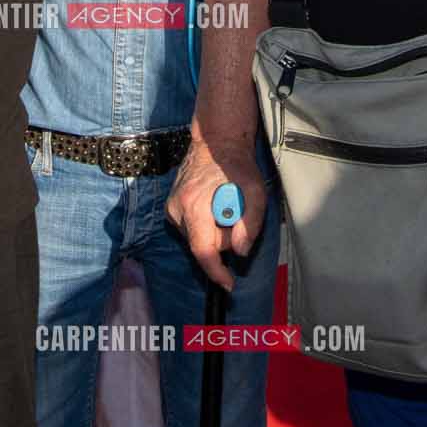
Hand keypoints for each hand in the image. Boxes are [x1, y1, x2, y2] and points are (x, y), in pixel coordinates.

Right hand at [167, 139, 268, 290]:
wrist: (216, 142)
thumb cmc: (238, 166)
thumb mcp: (256, 192)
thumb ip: (251, 224)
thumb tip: (240, 252)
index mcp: (194, 206)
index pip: (202, 250)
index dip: (216, 272)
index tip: (228, 284)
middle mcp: (177, 209)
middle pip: (203, 244)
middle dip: (223, 238)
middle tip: (236, 213)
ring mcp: (171, 208)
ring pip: (197, 238)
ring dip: (214, 230)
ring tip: (223, 204)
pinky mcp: (171, 207)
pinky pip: (191, 229)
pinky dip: (205, 223)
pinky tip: (212, 205)